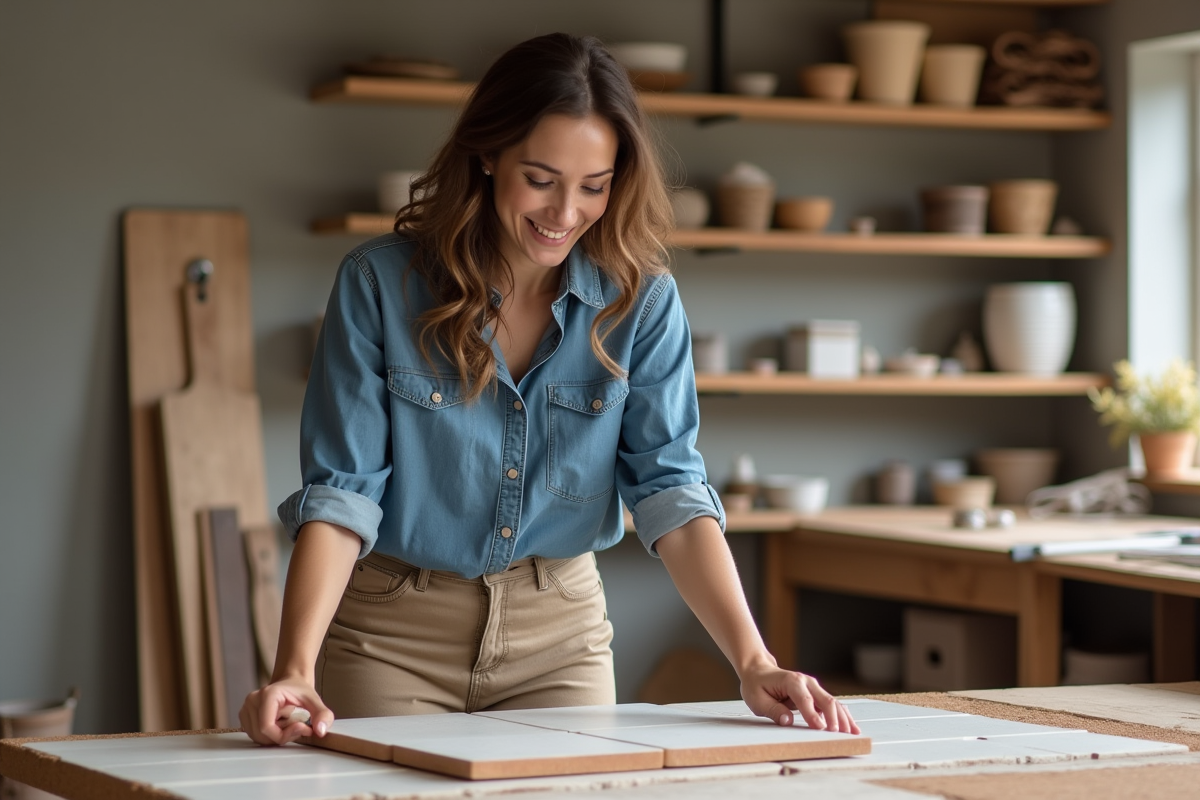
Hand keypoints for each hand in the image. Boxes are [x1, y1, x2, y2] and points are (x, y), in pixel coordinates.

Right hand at [239, 677, 333, 744]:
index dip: (284, 735)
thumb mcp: (315, 700)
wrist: (291, 683)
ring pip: (258, 737)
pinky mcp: (245, 716)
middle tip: (298, 726)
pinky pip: (255, 735)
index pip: (267, 727)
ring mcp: (246, 708)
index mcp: (267, 694)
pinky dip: (269, 735)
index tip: (302, 728)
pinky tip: (279, 725)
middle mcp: (252, 700)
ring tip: (288, 723)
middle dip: (282, 736)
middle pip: (262, 734)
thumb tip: (321, 730)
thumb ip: (323, 714)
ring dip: (276, 735)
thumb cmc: (300, 690)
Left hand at [739, 662, 859, 733]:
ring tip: (853, 733)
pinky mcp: (816, 693)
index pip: (805, 700)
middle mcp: (806, 682)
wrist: (758, 671)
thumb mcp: (757, 700)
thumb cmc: (757, 685)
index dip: (813, 715)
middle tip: (840, 735)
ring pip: (833, 702)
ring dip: (843, 718)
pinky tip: (850, 726)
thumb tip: (787, 721)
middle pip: (825, 700)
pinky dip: (842, 715)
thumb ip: (773, 710)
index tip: (821, 729)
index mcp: (791, 681)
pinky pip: (831, 705)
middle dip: (834, 718)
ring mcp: (813, 687)